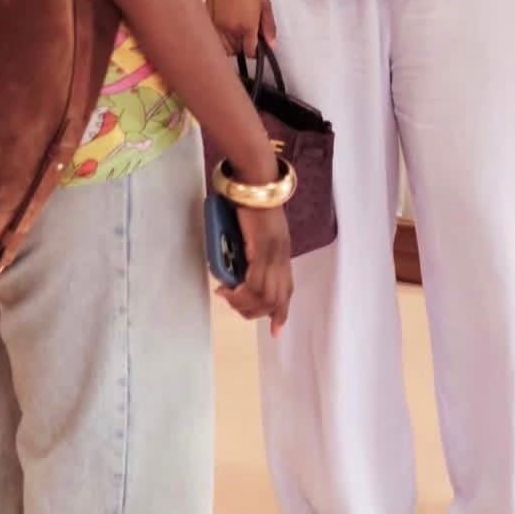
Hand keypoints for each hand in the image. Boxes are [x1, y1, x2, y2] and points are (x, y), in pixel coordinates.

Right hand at [211, 0, 276, 57]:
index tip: (256, 45)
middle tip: (247, 36)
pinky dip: (220, 40)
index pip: (250, 52)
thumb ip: (269, 27)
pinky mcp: (210, 21)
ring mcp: (219, 27)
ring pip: (224, 47)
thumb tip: (271, 45)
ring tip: (236, 34)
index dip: (255, 52)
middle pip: (237, 51)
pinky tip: (226, 30)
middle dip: (243, 47)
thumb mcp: (265, 4)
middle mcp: (232, 30)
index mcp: (247, 27)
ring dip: (231, 45)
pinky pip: (215, 39)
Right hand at [216, 205, 292, 335]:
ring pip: (265, 296)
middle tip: (233, 303)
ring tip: (227, 295)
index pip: (286, 290)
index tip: (275, 332)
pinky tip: (229, 288)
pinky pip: (255, 282)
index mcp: (282, 253)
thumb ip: (249, 249)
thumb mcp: (253, 230)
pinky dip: (242, 292)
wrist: (256, 181)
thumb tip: (232, 267)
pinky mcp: (263, 249)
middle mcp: (282, 256)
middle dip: (254, 311)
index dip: (281, 313)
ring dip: (244, 303)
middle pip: (276, 299)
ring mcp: (274, 253)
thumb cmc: (251, 199)